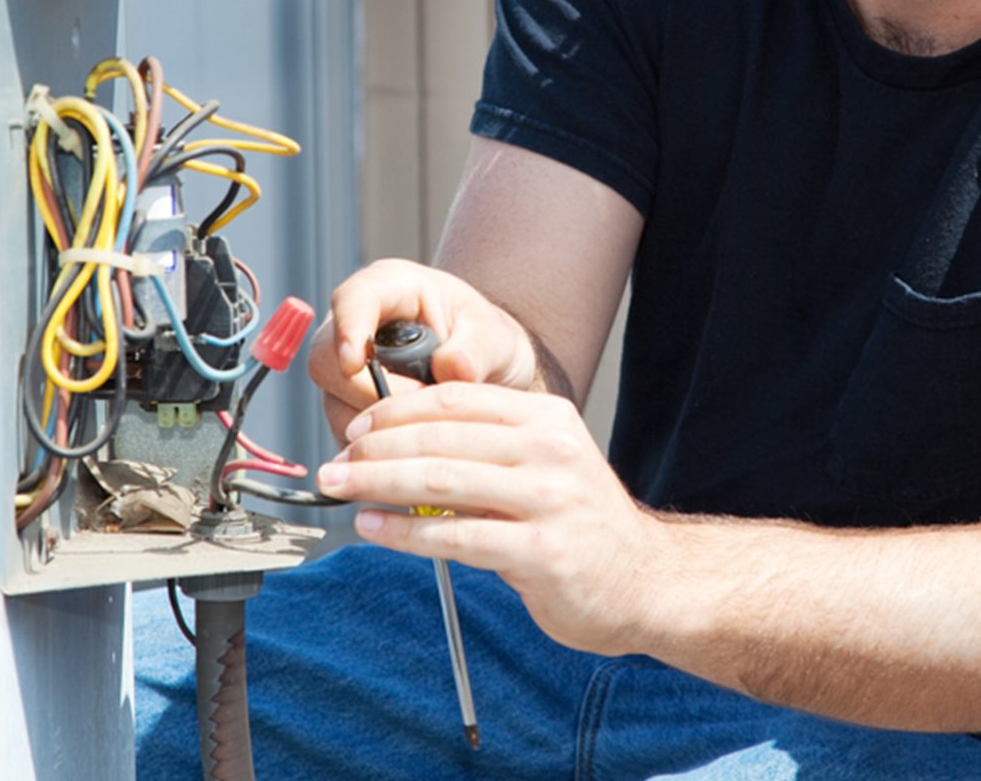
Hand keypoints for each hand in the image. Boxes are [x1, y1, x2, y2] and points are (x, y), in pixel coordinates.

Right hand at [307, 259, 539, 444]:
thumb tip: (450, 369)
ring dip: (377, 421)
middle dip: (367, 391)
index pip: (352, 301)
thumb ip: (474, 350)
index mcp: (389, 288)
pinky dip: (378, 440)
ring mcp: (345, 367)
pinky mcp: (347, 403)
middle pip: (327, 358)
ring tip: (426, 420)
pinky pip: (347, 429)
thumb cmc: (484, 339)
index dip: (347, 330)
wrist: (487, 369)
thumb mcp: (492, 336)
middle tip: (419, 405)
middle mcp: (356, 325)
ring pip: (334, 401)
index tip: (355, 363)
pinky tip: (412, 437)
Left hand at [315, 381, 667, 656]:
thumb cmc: (582, 526)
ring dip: (377, 484)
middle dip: (374, 449)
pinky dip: (404, 532)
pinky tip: (374, 530)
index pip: (455, 399)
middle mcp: (550, 450)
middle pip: (439, 437)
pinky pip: (455, 536)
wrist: (645, 581)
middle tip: (334, 464)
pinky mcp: (541, 550)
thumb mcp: (546, 464)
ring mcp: (548, 499)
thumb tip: (399, 442)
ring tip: (342, 489)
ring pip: (440, 480)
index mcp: (546, 418)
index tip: (356, 427)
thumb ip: (487, 448)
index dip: (395, 410)